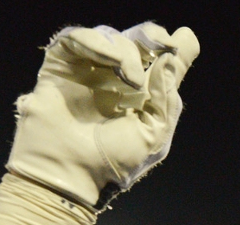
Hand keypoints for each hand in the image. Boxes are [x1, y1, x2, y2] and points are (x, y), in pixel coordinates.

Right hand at [6, 23, 199, 209]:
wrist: (70, 172)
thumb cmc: (114, 163)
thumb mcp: (154, 134)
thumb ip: (167, 98)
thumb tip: (169, 59)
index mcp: (140, 95)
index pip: (158, 60)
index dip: (170, 45)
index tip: (181, 40)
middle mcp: (114, 80)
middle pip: (136, 39)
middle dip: (151, 36)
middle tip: (161, 45)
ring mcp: (87, 71)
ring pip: (110, 37)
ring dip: (126, 51)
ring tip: (132, 79)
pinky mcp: (59, 66)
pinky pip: (76, 38)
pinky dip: (97, 43)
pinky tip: (111, 62)